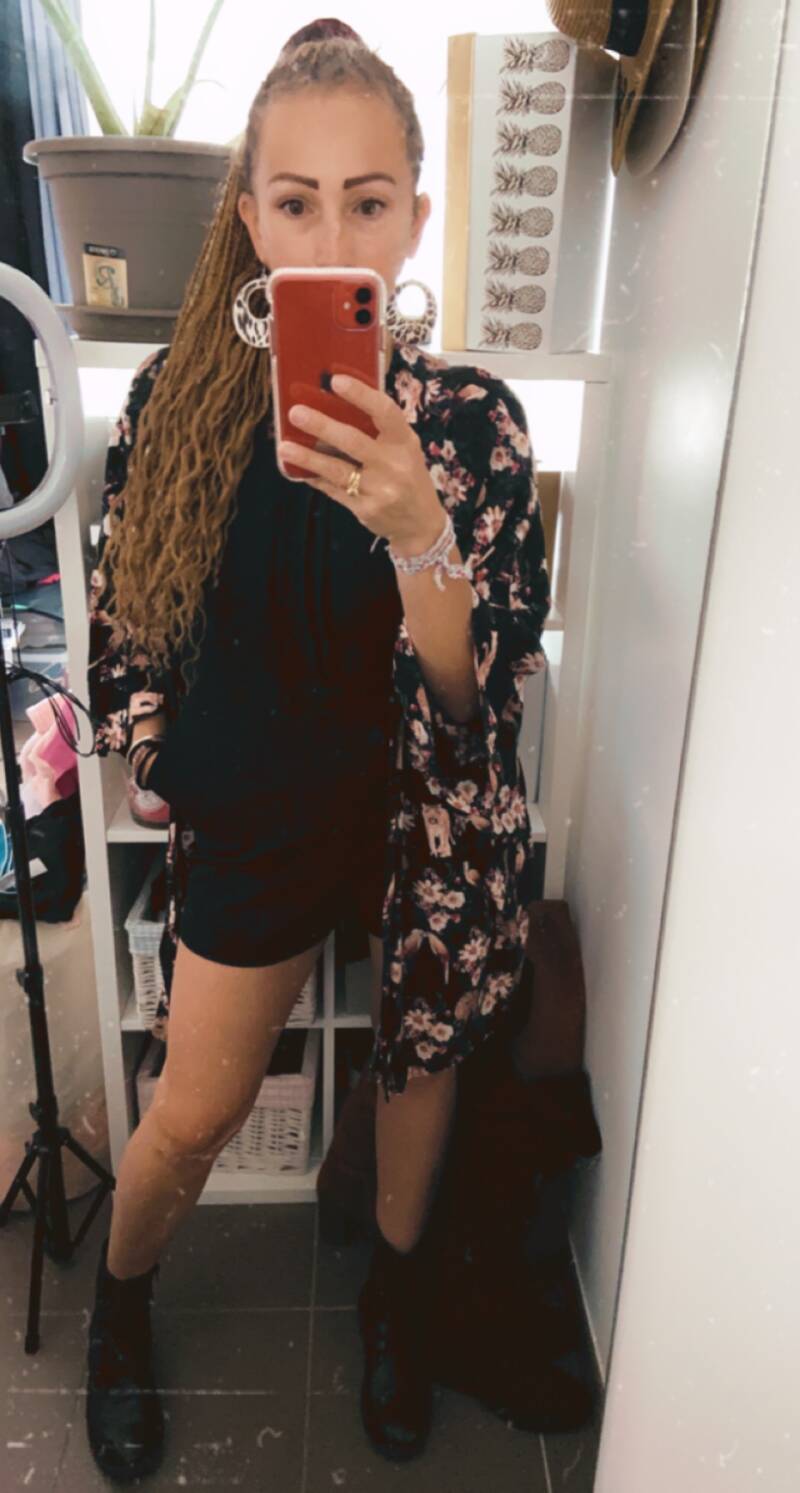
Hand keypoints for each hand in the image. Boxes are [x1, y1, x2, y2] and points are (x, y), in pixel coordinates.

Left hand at [278, 373, 445, 553]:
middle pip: (353, 441)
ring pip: (337, 470)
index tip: (335, 381)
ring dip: (308, 457)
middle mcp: (394, 465)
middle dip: (322, 426)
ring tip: (284, 447)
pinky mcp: (365, 510)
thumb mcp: (405, 450)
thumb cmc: (408, 477)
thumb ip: (379, 432)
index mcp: (405, 442)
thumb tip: (333, 406)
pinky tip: (298, 469)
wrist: (421, 524)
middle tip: (296, 412)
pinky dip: (315, 477)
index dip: (360, 395)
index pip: (385, 412)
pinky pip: (333, 490)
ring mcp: (380, 490)